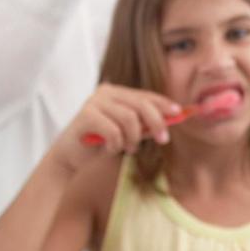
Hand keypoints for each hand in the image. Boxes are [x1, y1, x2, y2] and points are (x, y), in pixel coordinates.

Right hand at [47, 83, 181, 175]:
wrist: (70, 158)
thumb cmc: (100, 144)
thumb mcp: (127, 133)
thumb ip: (144, 125)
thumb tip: (171, 119)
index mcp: (117, 93)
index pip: (146, 95)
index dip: (164, 104)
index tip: (179, 114)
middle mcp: (106, 93)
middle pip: (140, 104)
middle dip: (156, 122)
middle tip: (163, 139)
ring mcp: (94, 102)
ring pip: (129, 118)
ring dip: (134, 138)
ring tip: (128, 149)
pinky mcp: (85, 116)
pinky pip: (113, 130)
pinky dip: (117, 144)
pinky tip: (111, 149)